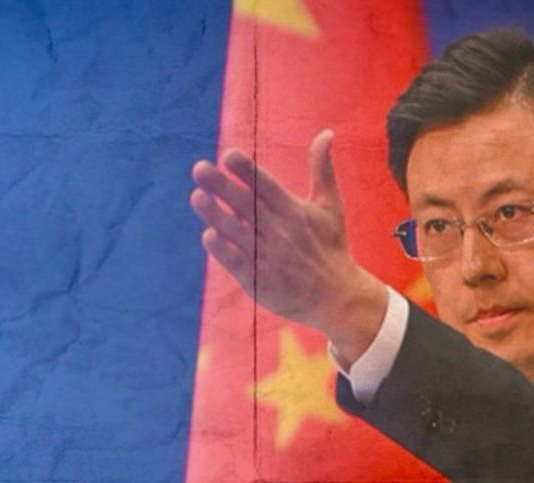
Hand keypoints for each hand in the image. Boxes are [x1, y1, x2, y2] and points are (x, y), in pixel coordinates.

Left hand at [190, 130, 387, 362]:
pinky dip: (223, 250)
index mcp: (294, 211)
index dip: (247, 171)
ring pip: (237, 232)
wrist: (336, 297)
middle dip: (222, 187)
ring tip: (197, 196)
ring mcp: (268, 257)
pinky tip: (208, 235)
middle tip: (199, 169)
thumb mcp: (331, 206)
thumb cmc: (331, 247)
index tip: (228, 155)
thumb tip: (326, 133)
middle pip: (246, 205)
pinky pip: (236, 262)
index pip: (267, 186)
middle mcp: (280, 232)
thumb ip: (322, 169)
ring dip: (215, 214)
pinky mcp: (259, 280)